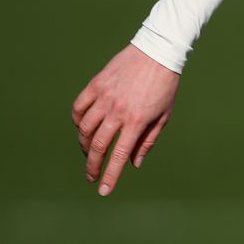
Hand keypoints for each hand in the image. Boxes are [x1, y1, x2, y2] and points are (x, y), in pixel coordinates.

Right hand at [72, 44, 180, 194]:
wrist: (157, 53)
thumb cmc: (165, 86)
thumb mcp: (163, 116)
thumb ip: (147, 140)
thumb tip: (133, 163)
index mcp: (137, 121)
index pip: (119, 155)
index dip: (110, 176)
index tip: (103, 190)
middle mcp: (118, 111)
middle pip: (98, 146)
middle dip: (92, 165)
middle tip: (92, 176)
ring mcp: (105, 96)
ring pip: (85, 128)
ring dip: (85, 145)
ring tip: (90, 152)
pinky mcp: (96, 84)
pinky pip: (79, 107)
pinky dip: (78, 121)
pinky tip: (83, 128)